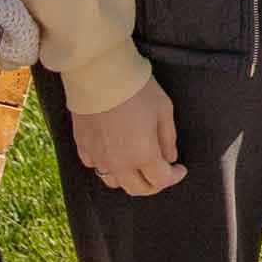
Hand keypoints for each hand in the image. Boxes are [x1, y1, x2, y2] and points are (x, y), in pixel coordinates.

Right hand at [72, 75, 186, 196]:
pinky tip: (112, 153)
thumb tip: (170, 157)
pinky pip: (94, 165)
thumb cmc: (135, 88)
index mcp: (143, 155)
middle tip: (161, 172)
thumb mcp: (163, 110)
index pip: (161, 180)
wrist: (99, 72)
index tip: (180, 168)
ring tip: (137, 164)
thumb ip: (168, 138)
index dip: (175, 176)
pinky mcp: (82, 145)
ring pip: (114, 182)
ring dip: (129, 178)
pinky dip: (106, 165)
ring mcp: (98, 156)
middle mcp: (119, 163)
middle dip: (153, 184)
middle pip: (138, 189)